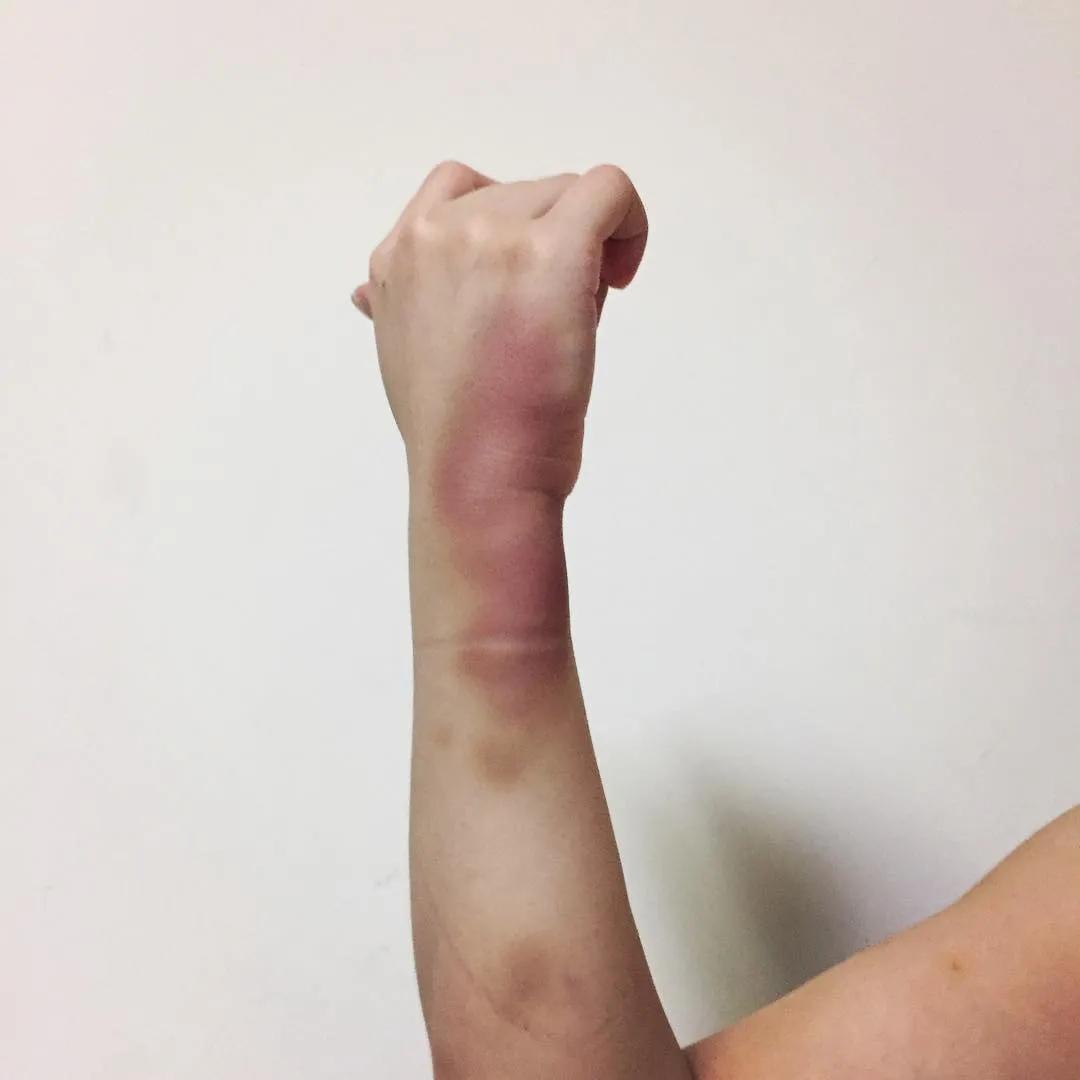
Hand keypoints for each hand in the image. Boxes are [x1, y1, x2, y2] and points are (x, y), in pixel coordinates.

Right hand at [351, 161, 647, 508]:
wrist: (476, 479)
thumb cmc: (453, 438)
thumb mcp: (404, 360)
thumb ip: (396, 309)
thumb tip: (369, 294)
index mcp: (395, 258)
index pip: (457, 193)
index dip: (505, 228)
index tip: (520, 284)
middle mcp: (436, 234)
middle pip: (523, 195)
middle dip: (549, 246)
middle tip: (554, 322)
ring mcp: (490, 237)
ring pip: (567, 195)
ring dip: (584, 248)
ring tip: (570, 321)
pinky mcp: (550, 252)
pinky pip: (609, 190)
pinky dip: (629, 222)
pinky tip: (622, 275)